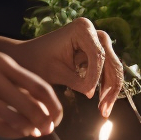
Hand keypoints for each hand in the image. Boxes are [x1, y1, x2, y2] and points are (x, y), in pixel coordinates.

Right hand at [0, 47, 62, 138]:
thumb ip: (8, 74)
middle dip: (44, 120)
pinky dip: (10, 132)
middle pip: (30, 104)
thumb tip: (33, 96)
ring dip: (28, 129)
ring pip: (15, 118)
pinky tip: (15, 134)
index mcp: (1, 61)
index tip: (56, 114)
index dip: (52, 104)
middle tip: (48, 129)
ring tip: (33, 133)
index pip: (38, 86)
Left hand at [9, 17, 124, 117]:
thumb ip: (77, 82)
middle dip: (109, 86)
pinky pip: (107, 70)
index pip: (97, 55)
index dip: (95, 77)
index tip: (88, 95)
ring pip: (112, 66)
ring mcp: (96, 40)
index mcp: (82, 28)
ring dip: (111, 89)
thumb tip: (92, 94)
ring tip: (104, 110)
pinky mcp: (96, 51)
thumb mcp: (56, 73)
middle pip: (110, 60)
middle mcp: (93, 30)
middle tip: (104, 110)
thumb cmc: (37, 63)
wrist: (28, 58)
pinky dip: (106, 86)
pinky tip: (102, 104)